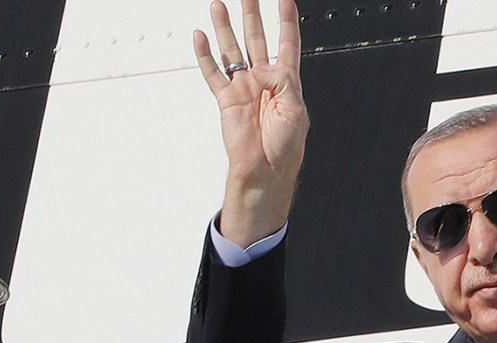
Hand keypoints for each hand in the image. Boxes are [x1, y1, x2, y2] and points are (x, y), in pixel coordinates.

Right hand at [193, 0, 308, 246]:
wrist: (264, 172)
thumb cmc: (284, 149)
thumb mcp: (295, 111)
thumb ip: (283, 82)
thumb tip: (263, 67)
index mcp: (286, 83)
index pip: (287, 44)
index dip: (286, 22)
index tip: (285, 1)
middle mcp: (264, 82)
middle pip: (257, 40)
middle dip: (252, 16)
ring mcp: (244, 88)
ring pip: (232, 50)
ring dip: (226, 27)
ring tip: (219, 5)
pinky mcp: (226, 99)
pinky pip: (213, 72)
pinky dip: (205, 54)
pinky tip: (201, 36)